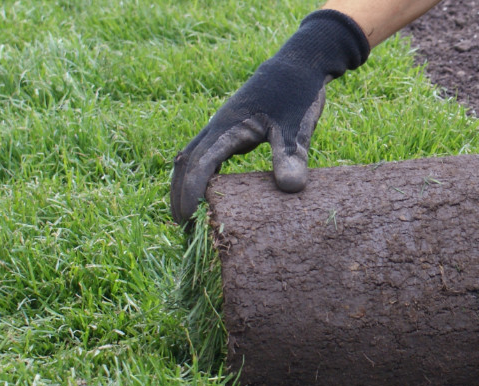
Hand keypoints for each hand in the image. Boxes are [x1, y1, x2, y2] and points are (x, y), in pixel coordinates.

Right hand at [170, 10, 369, 227]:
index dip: (191, 191)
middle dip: (180, 192)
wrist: (298, 67)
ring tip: (187, 216)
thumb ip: (291, 156)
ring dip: (185, 183)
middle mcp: (218, 128)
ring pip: (192, 157)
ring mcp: (222, 128)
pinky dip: (201, 175)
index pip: (200, 163)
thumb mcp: (297, 127)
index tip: (187, 218)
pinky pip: (206, 154)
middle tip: (181, 226)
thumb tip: (289, 189)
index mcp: (228, 127)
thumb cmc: (297, 95)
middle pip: (187, 162)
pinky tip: (208, 194)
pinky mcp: (231, 130)